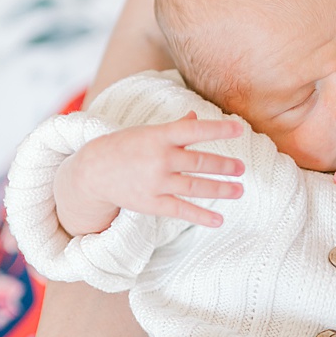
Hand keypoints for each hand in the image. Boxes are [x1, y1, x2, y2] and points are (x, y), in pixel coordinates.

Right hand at [53, 117, 245, 235]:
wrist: (93, 171)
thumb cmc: (124, 146)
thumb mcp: (148, 132)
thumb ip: (175, 128)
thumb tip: (197, 116)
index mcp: (160, 136)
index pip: (195, 130)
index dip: (218, 130)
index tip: (240, 130)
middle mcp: (159, 159)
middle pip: (200, 162)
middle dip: (224, 166)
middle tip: (241, 168)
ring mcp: (156, 183)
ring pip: (195, 186)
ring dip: (221, 189)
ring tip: (239, 190)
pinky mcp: (151, 203)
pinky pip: (181, 210)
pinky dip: (202, 216)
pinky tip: (219, 220)